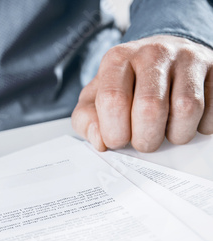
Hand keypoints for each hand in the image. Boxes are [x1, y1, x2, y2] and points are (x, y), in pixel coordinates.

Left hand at [72, 35, 212, 151]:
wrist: (161, 55)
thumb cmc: (125, 83)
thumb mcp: (94, 99)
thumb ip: (86, 121)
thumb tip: (100, 141)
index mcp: (118, 59)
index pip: (113, 100)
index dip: (114, 132)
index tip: (117, 141)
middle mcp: (152, 53)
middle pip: (150, 108)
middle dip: (145, 139)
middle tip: (143, 141)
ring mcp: (187, 58)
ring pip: (186, 109)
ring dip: (175, 134)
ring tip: (165, 131)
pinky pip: (212, 109)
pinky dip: (200, 126)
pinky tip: (185, 121)